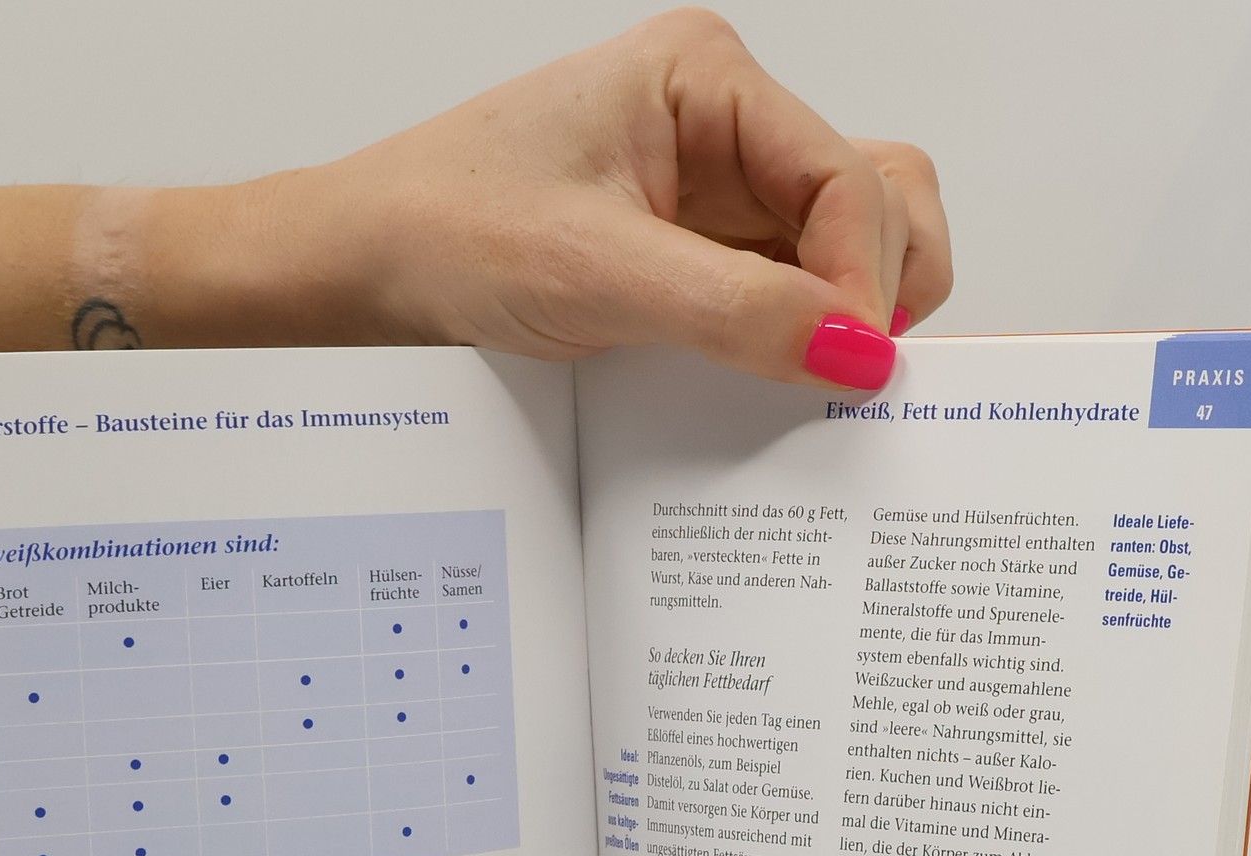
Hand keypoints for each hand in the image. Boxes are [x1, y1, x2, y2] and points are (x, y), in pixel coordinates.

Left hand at [287, 8, 952, 386]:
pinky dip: (799, 336)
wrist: (371, 262)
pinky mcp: (696, 251)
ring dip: (848, 312)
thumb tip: (857, 351)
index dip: (865, 273)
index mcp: (708, 79)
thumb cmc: (451, 228)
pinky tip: (777, 379)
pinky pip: (783, 292)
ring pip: (843, 245)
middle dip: (879, 284)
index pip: (848, 173)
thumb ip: (736, 313)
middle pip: (875, 196)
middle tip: (852, 374)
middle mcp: (726, 122)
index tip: (856, 363)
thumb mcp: (599, 276)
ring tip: (820, 380)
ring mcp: (716, 188)